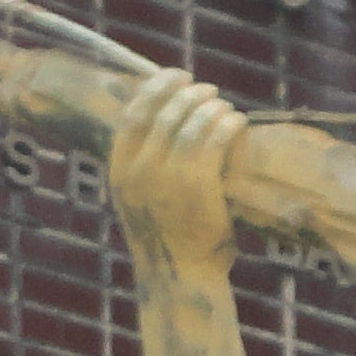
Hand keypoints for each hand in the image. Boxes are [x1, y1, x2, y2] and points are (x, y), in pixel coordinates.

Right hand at [104, 66, 243, 275]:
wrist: (180, 278)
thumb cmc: (166, 237)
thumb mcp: (139, 199)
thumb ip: (143, 164)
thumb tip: (164, 116)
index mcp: (118, 172)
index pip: (134, 113)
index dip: (158, 87)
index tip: (178, 77)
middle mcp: (138, 171)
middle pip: (166, 111)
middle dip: (191, 93)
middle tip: (209, 92)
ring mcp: (166, 177)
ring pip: (192, 120)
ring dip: (212, 106)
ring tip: (224, 110)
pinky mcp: (197, 183)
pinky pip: (214, 137)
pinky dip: (228, 123)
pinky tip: (237, 124)